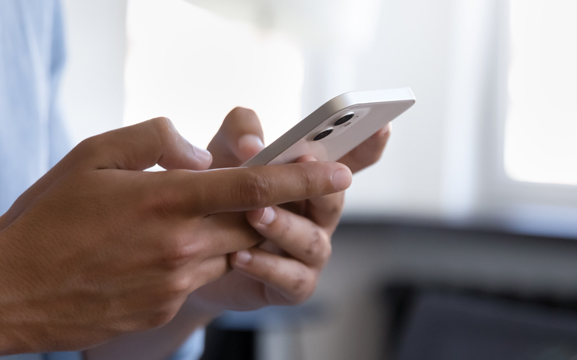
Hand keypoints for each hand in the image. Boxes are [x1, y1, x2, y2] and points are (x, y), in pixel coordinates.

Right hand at [0, 118, 351, 358]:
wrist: (8, 289)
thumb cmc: (47, 217)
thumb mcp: (94, 154)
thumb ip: (156, 140)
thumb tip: (202, 153)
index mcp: (168, 198)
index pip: (255, 184)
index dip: (304, 177)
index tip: (341, 172)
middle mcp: (181, 244)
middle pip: (253, 223)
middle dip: (269, 208)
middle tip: (268, 194)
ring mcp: (174, 282)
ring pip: (230, 254)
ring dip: (227, 236)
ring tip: (186, 222)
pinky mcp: (163, 308)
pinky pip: (199, 279)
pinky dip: (195, 260)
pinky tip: (155, 253)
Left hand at [189, 107, 391, 312]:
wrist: (195, 253)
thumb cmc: (221, 195)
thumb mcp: (225, 153)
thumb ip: (241, 132)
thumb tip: (253, 145)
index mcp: (314, 179)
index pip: (354, 159)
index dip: (371, 144)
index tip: (381, 126)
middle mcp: (320, 214)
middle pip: (334, 199)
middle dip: (320, 183)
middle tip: (304, 162)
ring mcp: (311, 251)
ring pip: (311, 240)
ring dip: (284, 225)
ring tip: (254, 214)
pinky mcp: (294, 285)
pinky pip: (289, 278)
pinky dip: (265, 266)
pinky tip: (239, 256)